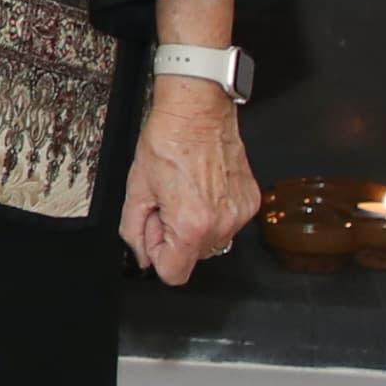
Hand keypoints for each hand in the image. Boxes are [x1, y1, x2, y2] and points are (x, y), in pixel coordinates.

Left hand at [123, 77, 260, 284]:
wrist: (197, 112)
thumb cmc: (167, 142)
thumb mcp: (136, 188)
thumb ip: (134, 230)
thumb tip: (141, 255)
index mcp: (191, 225)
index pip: (174, 274)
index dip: (157, 254)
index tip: (153, 232)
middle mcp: (221, 224)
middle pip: (193, 257)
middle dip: (174, 237)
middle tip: (166, 203)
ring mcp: (240, 214)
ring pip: (212, 242)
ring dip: (195, 226)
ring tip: (184, 193)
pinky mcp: (251, 202)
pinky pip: (228, 222)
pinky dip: (214, 212)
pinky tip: (202, 188)